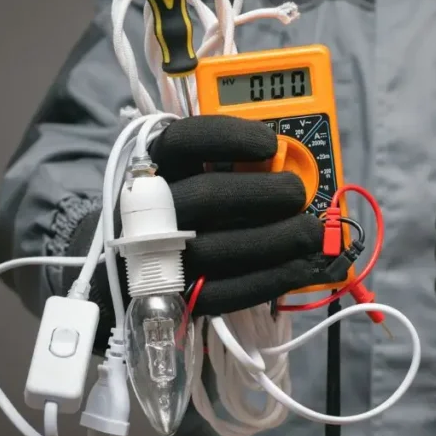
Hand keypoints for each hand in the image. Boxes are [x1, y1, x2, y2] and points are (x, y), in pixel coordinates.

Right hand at [66, 115, 329, 323]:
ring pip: (217, 249)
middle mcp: (150, 210)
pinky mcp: (177, 297)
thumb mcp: (195, 172)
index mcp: (155, 168)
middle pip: (206, 197)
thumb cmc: (181, 207)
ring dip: (278, 241)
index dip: (229, 138)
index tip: (270, 143)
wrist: (122, 266)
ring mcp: (160, 258)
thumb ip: (234, 163)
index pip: (182, 142)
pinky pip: (224, 293)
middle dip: (265, 194)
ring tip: (312, 234)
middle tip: (298, 194)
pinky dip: (270, 280)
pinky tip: (300, 268)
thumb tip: (294, 164)